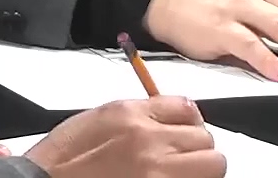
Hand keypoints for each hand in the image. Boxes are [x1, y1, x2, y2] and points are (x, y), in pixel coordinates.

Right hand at [23, 96, 224, 177]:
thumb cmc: (63, 157)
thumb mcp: (97, 118)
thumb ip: (138, 114)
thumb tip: (171, 117)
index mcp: (130, 115)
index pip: (186, 107)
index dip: (188, 120)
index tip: (185, 129)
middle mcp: (149, 141)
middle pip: (205, 137)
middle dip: (196, 146)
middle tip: (181, 156)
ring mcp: (158, 172)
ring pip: (213, 164)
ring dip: (201, 168)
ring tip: (180, 171)